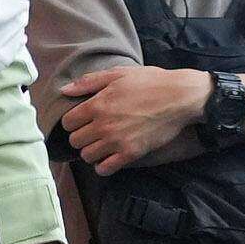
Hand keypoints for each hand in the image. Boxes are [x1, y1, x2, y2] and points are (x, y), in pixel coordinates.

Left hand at [55, 63, 213, 173]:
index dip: (73, 122)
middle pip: (75, 141)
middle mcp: (103, 125)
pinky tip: (110, 157)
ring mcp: (116, 141)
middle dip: (81, 137)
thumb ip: (89, 82)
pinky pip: (104, 169)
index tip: (83, 121)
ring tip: (102, 145)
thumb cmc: (150, 82)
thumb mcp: (118, 74)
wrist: (179, 97)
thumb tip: (64, 90)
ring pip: (87, 156)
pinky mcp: (130, 154)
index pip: (68, 122)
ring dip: (92, 152)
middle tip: (93, 133)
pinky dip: (103, 166)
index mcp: (97, 104)